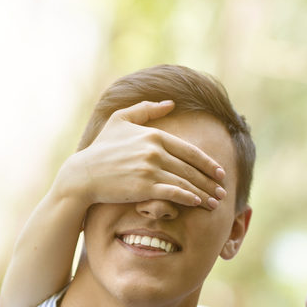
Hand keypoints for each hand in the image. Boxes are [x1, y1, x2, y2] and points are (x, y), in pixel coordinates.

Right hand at [53, 100, 227, 209]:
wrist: (83, 174)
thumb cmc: (102, 148)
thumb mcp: (120, 120)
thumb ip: (146, 110)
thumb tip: (170, 103)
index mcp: (154, 135)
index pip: (190, 151)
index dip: (208, 163)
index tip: (220, 172)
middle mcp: (155, 151)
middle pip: (191, 168)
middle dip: (211, 182)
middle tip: (223, 191)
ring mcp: (150, 169)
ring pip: (186, 182)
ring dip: (204, 193)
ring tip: (215, 203)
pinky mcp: (144, 187)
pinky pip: (174, 193)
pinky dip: (189, 198)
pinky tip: (197, 203)